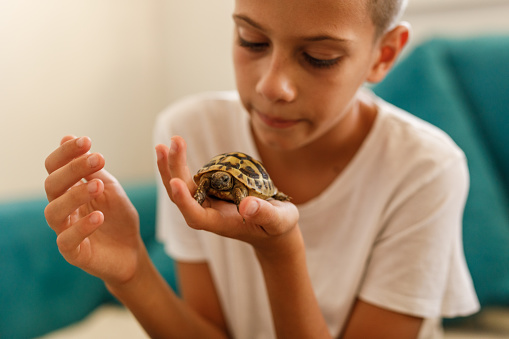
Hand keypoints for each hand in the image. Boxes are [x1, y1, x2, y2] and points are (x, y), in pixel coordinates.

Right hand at [44, 136, 140, 284]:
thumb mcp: (110, 189)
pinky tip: (99, 216)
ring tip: (97, 186)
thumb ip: (93, 169)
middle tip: (99, 158)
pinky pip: (67, 240)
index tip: (86, 141)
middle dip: (73, 169)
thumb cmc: (118, 218)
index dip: (66, 153)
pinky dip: (81, 227)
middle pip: (52, 186)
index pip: (55, 168)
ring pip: (54, 212)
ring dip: (75, 195)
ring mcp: (64, 231)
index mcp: (68, 191)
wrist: (132, 251)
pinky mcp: (73, 253)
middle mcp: (61, 209)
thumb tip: (67, 137)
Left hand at [155, 136, 299, 252]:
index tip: (174, 182)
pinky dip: (181, 162)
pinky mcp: (211, 189)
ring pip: (182, 184)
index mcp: (220, 223)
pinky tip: (176, 146)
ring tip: (166, 143)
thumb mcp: (278, 221)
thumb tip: (247, 205)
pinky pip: (191, 177)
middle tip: (165, 146)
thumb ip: (264, 214)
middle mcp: (208, 213)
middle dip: (171, 172)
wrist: (274, 226)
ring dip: (172, 164)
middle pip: (181, 195)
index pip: (195, 216)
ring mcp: (207, 200)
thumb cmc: (277, 226)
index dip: (183, 201)